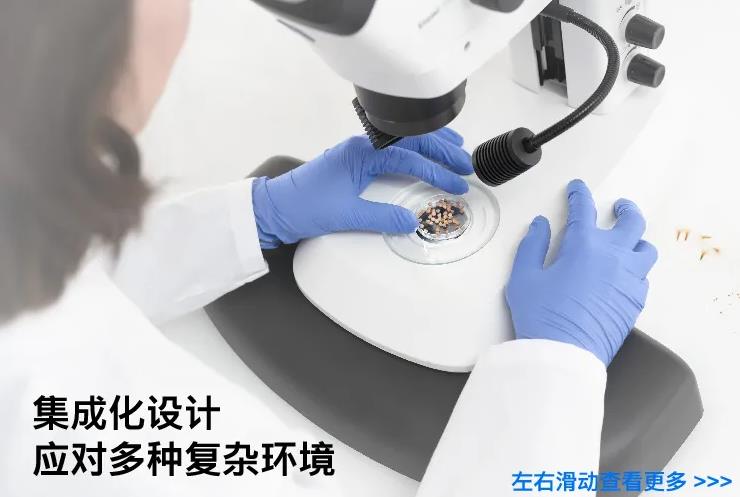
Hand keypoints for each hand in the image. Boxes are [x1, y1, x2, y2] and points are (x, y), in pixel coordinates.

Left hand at [251, 128, 472, 247]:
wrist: (274, 208)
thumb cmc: (304, 207)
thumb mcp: (347, 215)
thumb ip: (382, 217)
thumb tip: (411, 220)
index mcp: (362, 153)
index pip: (408, 156)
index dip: (436, 170)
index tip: (456, 183)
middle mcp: (362, 146)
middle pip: (410, 141)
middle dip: (441, 150)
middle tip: (466, 163)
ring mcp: (358, 151)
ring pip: (402, 141)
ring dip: (430, 145)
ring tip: (455, 149)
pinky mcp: (354, 161)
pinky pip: (391, 149)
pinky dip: (412, 151)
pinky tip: (422, 156)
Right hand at [506, 179, 657, 365]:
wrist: (563, 354)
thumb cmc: (543, 318)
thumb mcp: (524, 278)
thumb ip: (532, 246)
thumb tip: (540, 227)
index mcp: (584, 246)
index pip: (584, 208)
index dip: (579, 194)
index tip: (577, 190)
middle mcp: (613, 258)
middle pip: (631, 222)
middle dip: (625, 209)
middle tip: (618, 207)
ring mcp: (628, 280)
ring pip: (646, 250)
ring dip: (636, 241)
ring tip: (629, 241)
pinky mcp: (635, 302)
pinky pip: (644, 278)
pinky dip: (636, 271)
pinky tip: (625, 275)